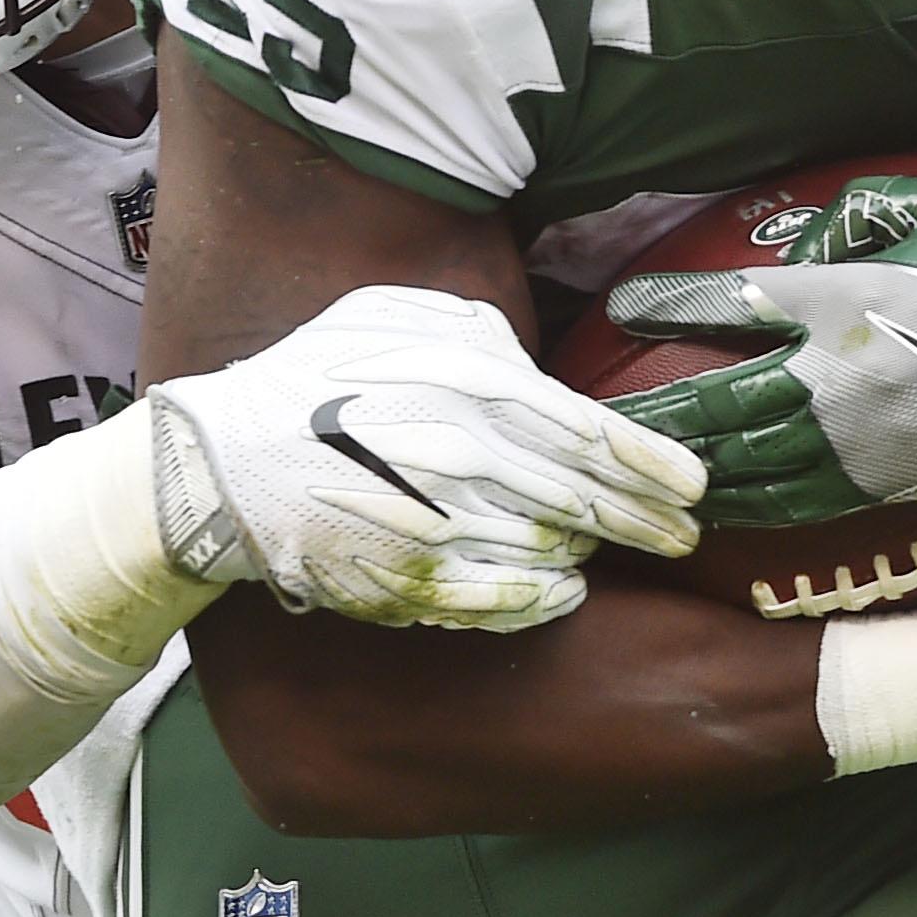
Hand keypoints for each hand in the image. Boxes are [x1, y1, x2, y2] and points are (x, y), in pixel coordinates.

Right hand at [147, 285, 704, 632]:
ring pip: (553, 550)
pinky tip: (566, 589)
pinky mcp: (410, 582)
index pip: (592, 433)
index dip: (655, 466)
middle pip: (587, 501)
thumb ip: (483, 330)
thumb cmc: (317, 377)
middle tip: (684, 532)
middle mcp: (464, 455)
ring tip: (612, 549)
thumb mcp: (401, 315)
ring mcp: (438, 524)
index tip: (695, 484)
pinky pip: (506, 600)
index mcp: (469, 381)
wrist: (221, 461)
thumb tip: (543, 362)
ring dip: (593, 553)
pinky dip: (547, 599)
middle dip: (648, 521)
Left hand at [601, 178, 916, 525]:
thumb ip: (864, 222)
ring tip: (636, 476)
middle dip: (652, 421)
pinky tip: (716, 506)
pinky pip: (799, 503)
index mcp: (849, 301)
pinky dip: (746, 506)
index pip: (735, 304)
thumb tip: (809, 246)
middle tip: (596, 428)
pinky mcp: (895, 485)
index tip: (623, 308)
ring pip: (750, 468)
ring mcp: (866, 441)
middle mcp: (843, 378)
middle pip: (720, 407)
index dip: (671, 307)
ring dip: (689, 473)